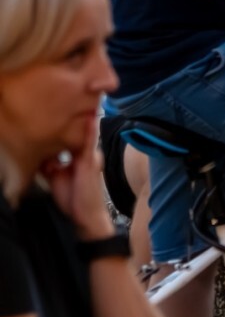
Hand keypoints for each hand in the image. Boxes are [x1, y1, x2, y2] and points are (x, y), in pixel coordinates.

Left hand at [39, 115, 116, 241]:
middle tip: (69, 99)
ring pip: (86, 132)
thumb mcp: (57, 178)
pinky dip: (90, 130)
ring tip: (82, 103)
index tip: (61, 110)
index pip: (74, 135)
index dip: (70, 123)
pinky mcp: (90, 161)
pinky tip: (90, 118)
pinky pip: (89, 142)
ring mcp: (90, 155)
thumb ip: (53, 163)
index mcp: (80, 155)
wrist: (86, 216)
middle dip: (78, 116)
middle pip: (80, 130)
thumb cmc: (73, 199)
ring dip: (86, 118)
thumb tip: (42, 154)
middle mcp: (87, 152)